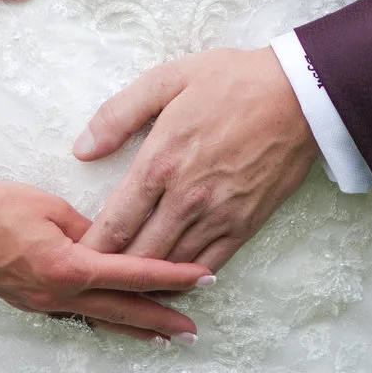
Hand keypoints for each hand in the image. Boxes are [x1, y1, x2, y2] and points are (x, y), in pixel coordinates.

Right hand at [0, 147, 213, 342]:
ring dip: (135, 327)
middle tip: (194, 329)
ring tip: (164, 337)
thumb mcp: (52, 207)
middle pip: (123, 309)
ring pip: (101, 318)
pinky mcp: (31, 301)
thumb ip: (90, 228)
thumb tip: (115, 242)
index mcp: (69, 266)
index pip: (134, 273)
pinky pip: (78, 315)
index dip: (172, 277)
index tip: (203, 278)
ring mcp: (43, 302)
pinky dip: (104, 319)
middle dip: (162, 318)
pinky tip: (116, 322)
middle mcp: (59, 293)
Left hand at [74, 48, 317, 273]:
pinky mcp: (245, 225)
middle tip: (90, 284)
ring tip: (122, 292)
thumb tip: (81, 149)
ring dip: (146, 283)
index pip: (114, 223)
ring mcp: (218, 215)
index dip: (89, 249)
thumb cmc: (232, 81)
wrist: (300, 94)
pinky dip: (185, 281)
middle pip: (138, 255)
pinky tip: (170, 285)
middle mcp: (186, 198)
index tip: (71, 261)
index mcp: (160, 163)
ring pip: (171, 268)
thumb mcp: (167, 79)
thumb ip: (118, 115)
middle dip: (111, 275)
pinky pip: (208, 267)